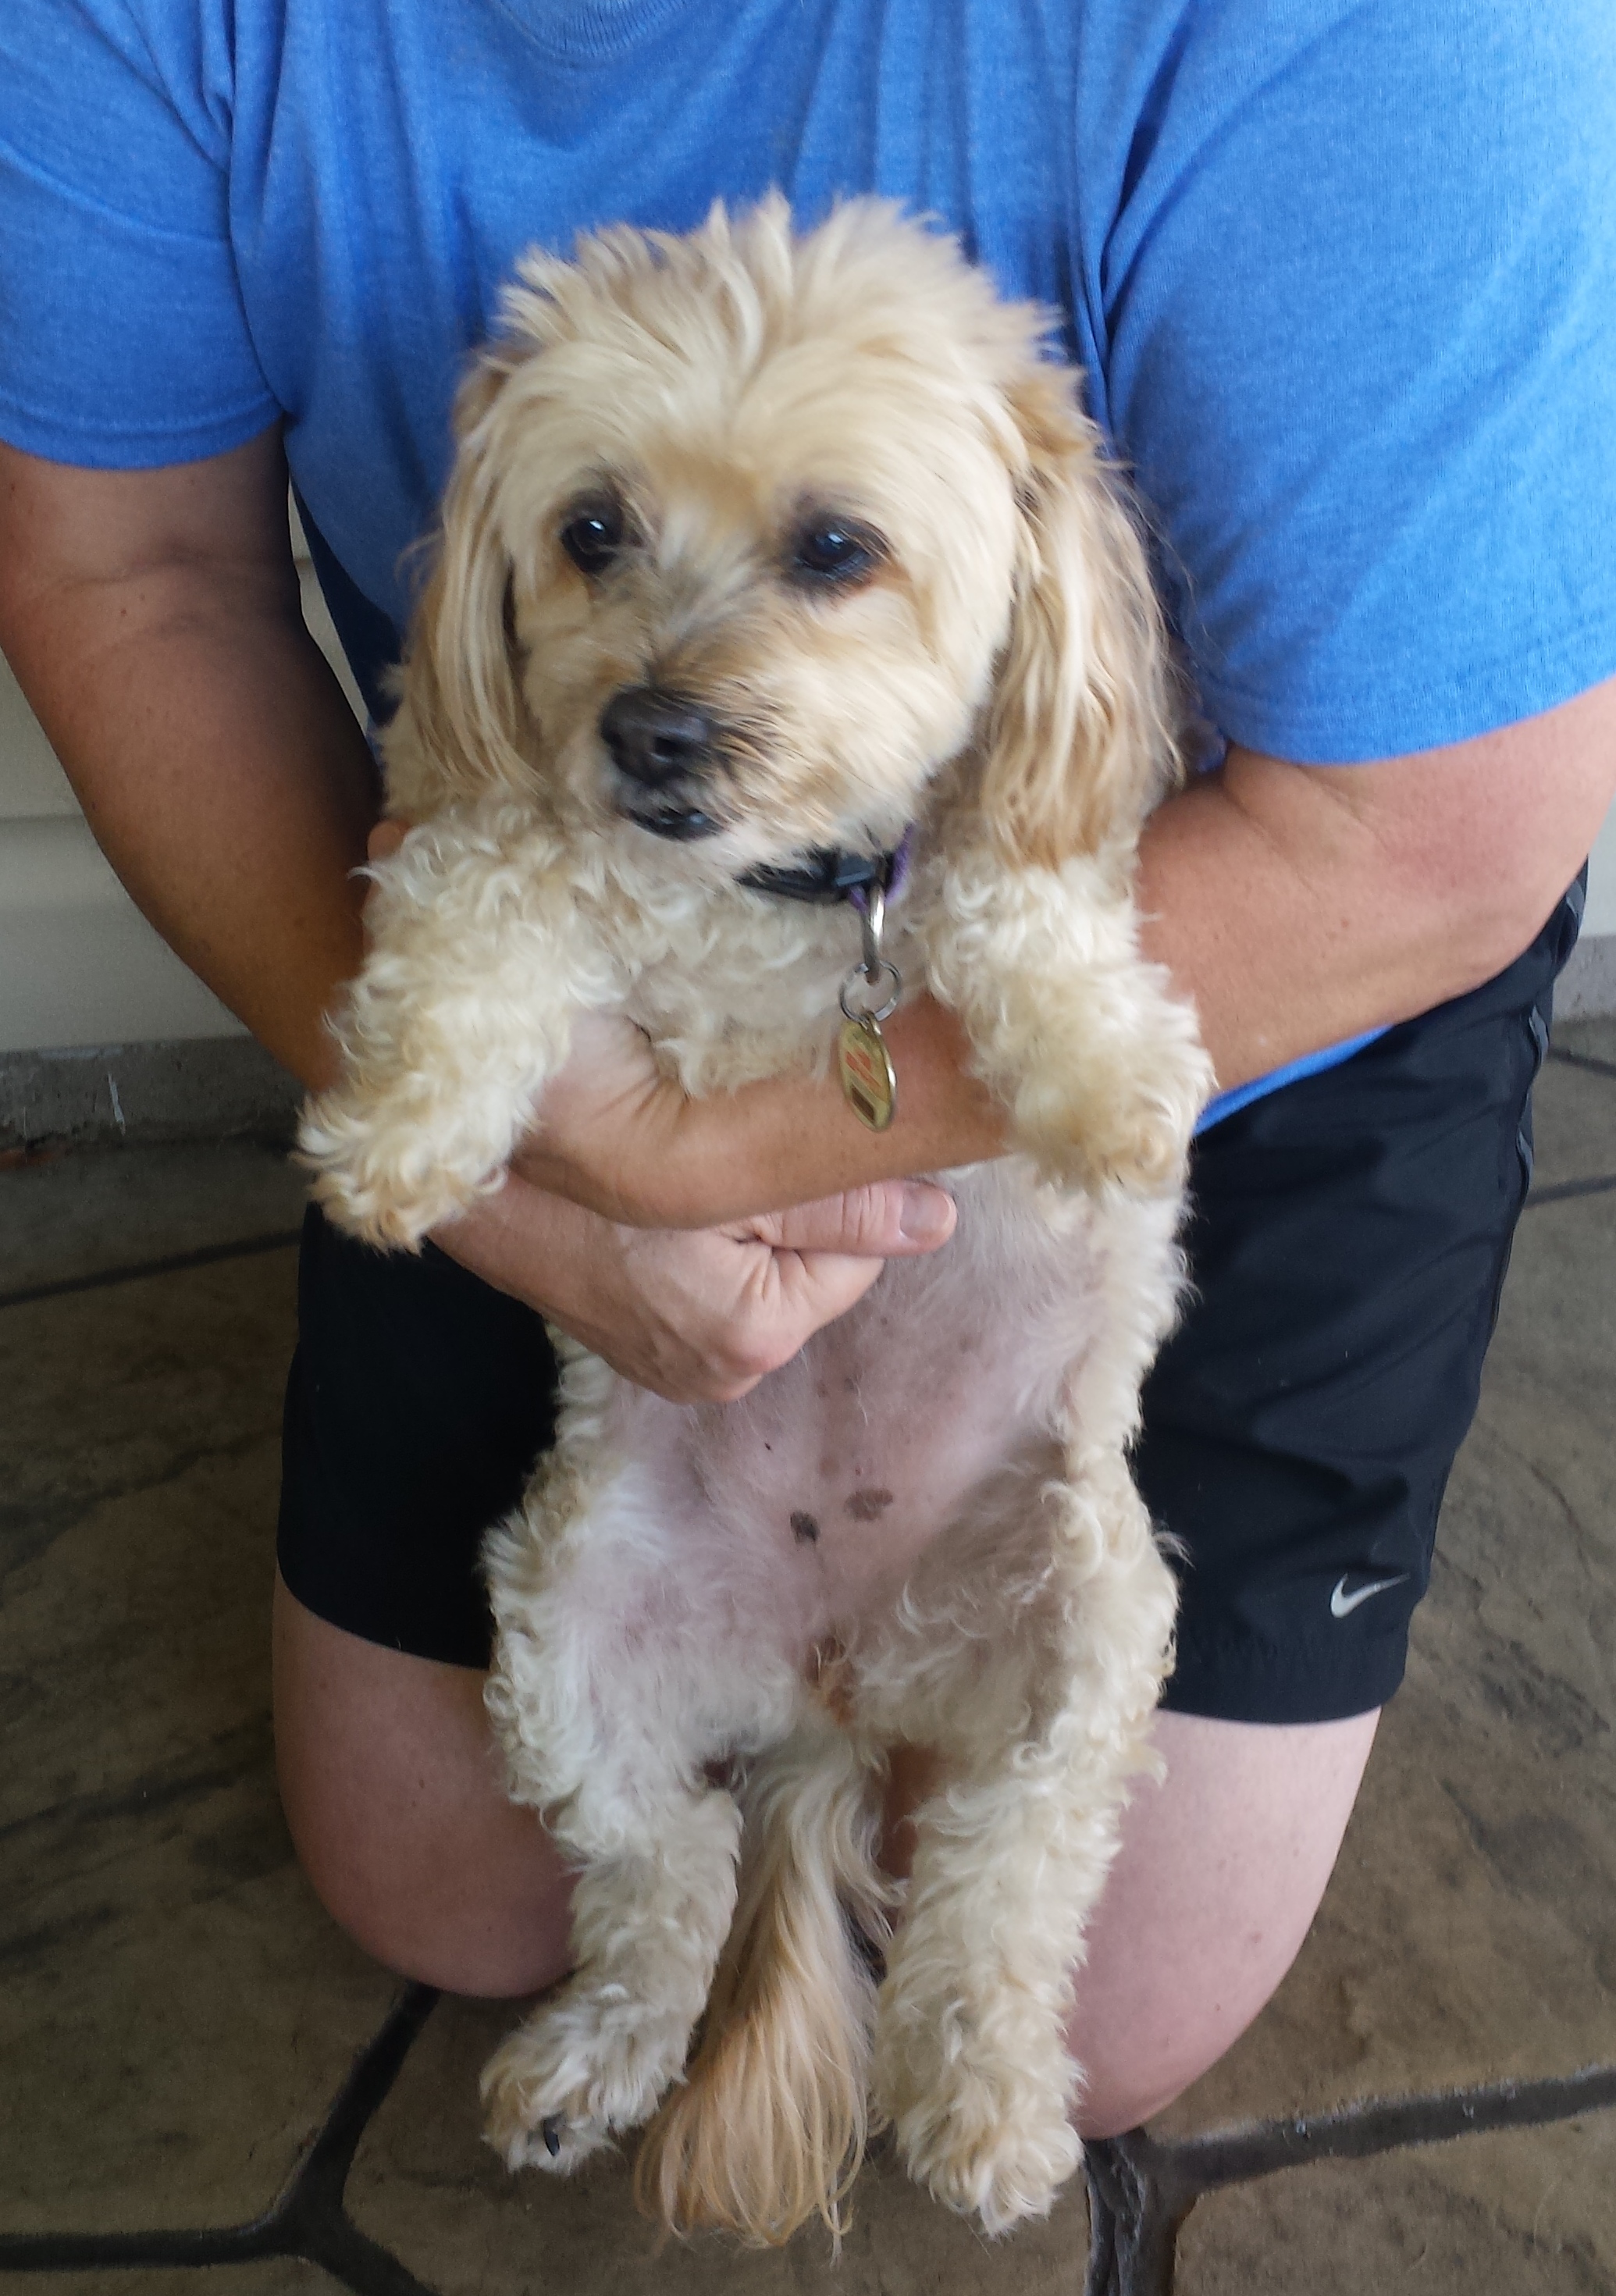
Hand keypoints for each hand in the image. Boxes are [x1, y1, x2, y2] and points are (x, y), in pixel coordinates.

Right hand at [433, 1168, 956, 1402]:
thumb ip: (844, 1201)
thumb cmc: (589, 1156)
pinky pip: (718, 1291)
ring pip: (771, 1276)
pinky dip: (708, 1252)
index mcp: (754, 1335)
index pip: (864, 1250)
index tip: (770, 1147)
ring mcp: (679, 1372)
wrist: (467, 1176)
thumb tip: (941, 1221)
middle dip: (792, 1212)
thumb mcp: (729, 1166)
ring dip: (748, 1227)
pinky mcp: (646, 1353)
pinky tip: (662, 1223)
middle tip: (717, 1159)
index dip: (829, 1187)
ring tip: (686, 1185)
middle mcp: (722, 1376)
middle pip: (818, 1269)